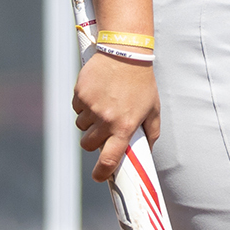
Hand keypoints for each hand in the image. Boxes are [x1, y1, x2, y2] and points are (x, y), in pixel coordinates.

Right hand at [74, 50, 160, 181]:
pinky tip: (97, 93)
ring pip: (81, 126)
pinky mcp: (80, 95)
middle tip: (104, 129)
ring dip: (89, 122)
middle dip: (93, 141)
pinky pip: (76, 109)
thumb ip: (151, 133)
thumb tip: (147, 153)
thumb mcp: (153, 108)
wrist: (126, 52)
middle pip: (89, 145)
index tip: (99, 177)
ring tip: (104, 104)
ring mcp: (91, 107)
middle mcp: (106, 119)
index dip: (102, 172)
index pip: (110, 158)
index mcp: (125, 125)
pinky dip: (83, 105)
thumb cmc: (142, 83)